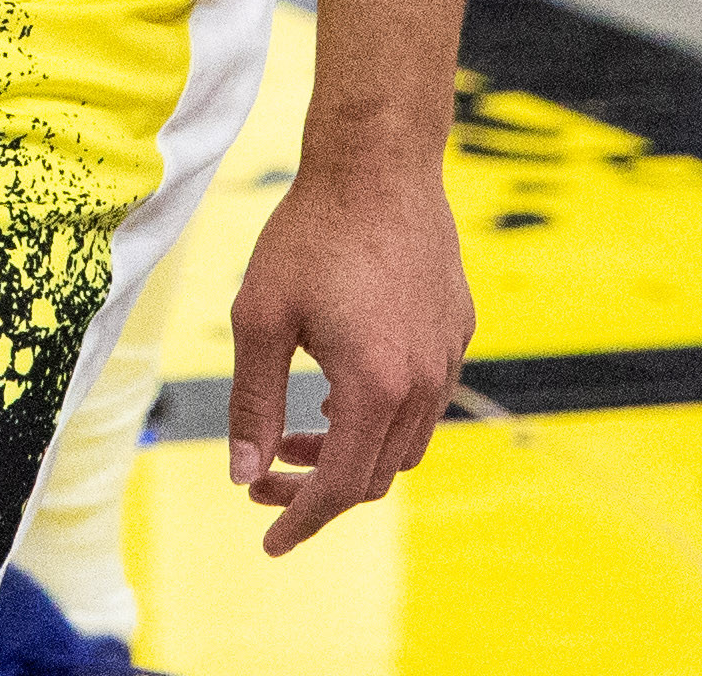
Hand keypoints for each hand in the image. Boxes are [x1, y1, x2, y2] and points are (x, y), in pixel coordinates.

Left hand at [223, 153, 470, 553]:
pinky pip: (425, 398)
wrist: (378, 159)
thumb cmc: (309, 232)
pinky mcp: (458, 327)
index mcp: (376, 386)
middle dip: (317, 488)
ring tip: (300, 427)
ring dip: (351, 451)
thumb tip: (243, 475)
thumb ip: (252, 404)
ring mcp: (448, 354)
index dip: (300, 521)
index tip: (268, 541)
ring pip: (405, 442)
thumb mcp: (259, 317)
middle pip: (375, 474)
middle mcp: (425, 381)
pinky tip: (339, 385)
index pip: (339, 486)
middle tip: (264, 475)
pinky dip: (382, 414)